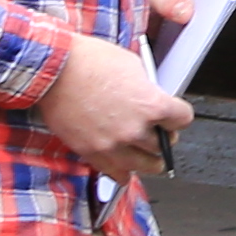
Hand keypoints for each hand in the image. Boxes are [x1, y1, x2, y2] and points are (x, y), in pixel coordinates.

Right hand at [36, 33, 193, 188]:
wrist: (52, 69)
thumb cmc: (89, 61)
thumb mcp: (132, 66)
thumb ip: (147, 90)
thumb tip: (152, 100)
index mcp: (151, 105)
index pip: (183, 120)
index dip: (179, 116)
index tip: (174, 116)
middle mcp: (135, 130)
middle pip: (165, 145)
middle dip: (163, 136)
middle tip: (158, 132)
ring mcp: (112, 145)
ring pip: (145, 166)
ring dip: (149, 159)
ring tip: (148, 155)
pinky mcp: (91, 153)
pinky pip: (116, 174)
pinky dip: (123, 172)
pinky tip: (125, 168)